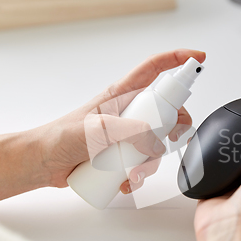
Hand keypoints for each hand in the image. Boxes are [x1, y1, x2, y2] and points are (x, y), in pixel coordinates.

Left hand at [0, 49, 204, 205]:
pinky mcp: (123, 154)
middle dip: (173, 130)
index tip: (199, 58)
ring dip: (152, 162)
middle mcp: (129, 112)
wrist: (42, 164)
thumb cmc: (60, 139)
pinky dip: (139, 175)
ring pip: (157, 143)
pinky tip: (126, 182)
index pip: (154, 69)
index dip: (178, 59)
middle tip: (168, 142)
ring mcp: (127, 134)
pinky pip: (144, 163)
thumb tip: (156, 142)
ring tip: (133, 174)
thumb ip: (129, 132)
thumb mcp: (96, 131)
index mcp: (122, 95)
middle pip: (167, 112)